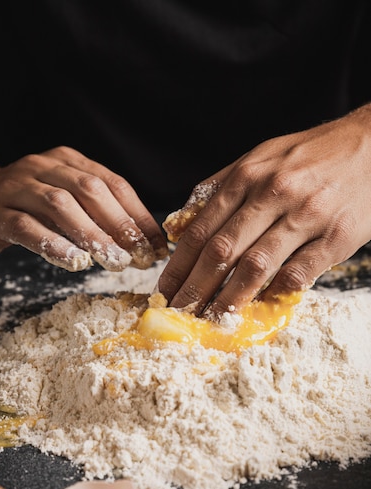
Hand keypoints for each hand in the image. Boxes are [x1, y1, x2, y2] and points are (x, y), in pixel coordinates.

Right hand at [0, 143, 167, 270]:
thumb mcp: (65, 199)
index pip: (114, 184)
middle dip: (120, 225)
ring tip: (114, 262)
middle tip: (140, 257)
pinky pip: (27, 228)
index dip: (139, 216)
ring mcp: (18, 187)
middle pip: (91, 191)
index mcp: (68, 161)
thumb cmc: (27, 205)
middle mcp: (44, 167)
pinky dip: (54, 245)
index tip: (158, 247)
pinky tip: (75, 263)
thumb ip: (96, 213)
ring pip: (61, 206)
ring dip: (92, 235)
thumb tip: (142, 243)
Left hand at [158, 104, 370, 316]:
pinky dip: (278, 291)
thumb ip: (216, 190)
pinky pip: (300, 272)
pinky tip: (262, 304)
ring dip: (229, 298)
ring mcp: (306, 215)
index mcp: (248, 176)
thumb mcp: (257, 158)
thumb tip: (178, 225)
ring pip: (257, 265)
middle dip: (195, 288)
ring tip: (212, 319)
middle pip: (223, 251)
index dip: (179, 266)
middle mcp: (273, 193)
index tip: (165, 291)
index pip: (202, 230)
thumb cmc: (308, 155)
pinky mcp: (337, 235)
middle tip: (180, 313)